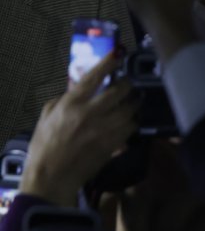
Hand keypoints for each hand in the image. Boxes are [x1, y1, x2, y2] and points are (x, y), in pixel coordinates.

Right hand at [22, 51, 137, 206]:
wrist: (51, 177)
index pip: (93, 77)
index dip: (108, 62)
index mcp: (71, 104)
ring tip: (133, 100)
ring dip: (133, 103)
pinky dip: (133, 121)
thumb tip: (77, 86)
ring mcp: (103, 129)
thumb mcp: (47, 117)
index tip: (118, 53)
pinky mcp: (113, 143)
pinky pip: (131, 127)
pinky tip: (130, 120)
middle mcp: (90, 113)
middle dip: (127, 84)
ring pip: (129, 109)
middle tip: (128, 83)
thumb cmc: (44, 146)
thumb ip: (63, 99)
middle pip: (119, 90)